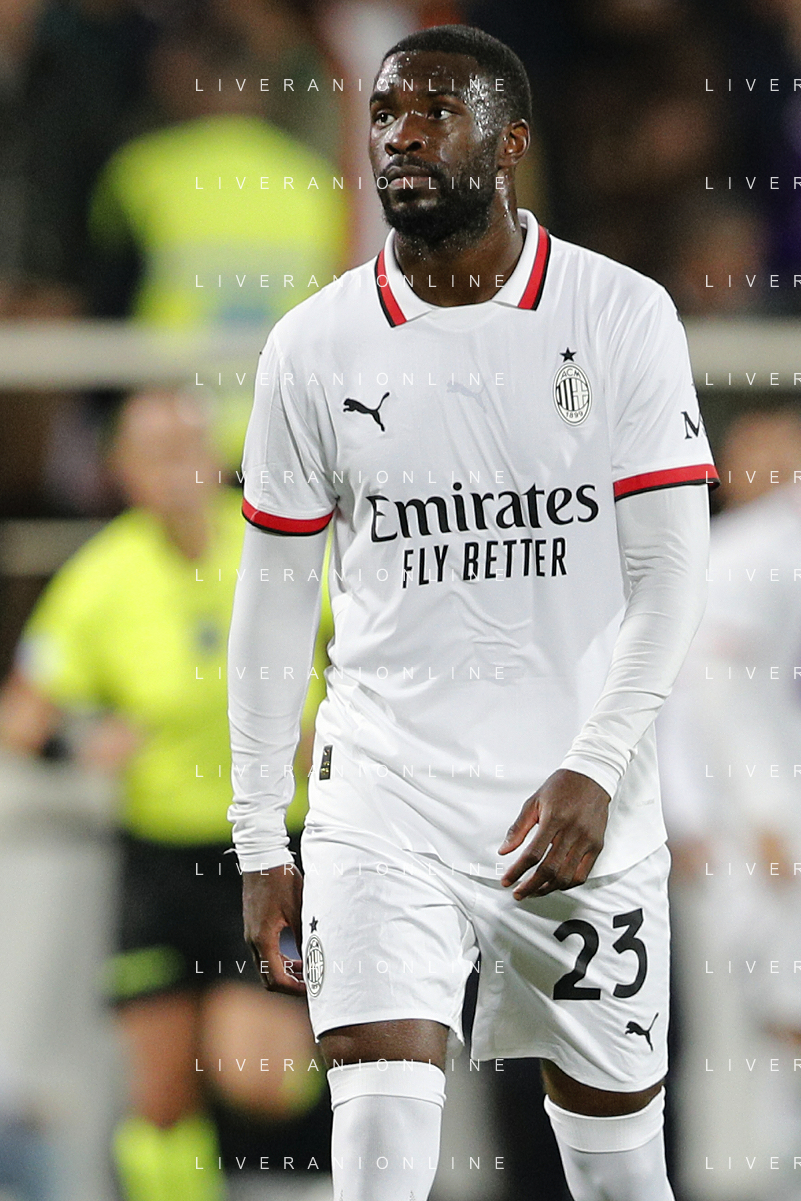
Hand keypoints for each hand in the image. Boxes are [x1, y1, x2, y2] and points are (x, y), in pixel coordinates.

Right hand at [242, 864, 304, 994]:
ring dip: (285, 974)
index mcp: (263, 939)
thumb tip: (315, 959)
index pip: (275, 979)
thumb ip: (304, 935)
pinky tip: (296, 957)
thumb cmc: (281, 881)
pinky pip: (264, 954)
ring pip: (265, 967)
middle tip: (311, 984)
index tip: (311, 989)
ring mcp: (250, 935)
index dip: (294, 989)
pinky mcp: (252, 928)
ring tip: (307, 971)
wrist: (262, 860)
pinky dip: (279, 961)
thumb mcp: (298, 908)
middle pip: (268, 978)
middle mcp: (253, 941)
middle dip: (289, 985)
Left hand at [499, 769, 609, 898]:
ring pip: (566, 876)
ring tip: (534, 891)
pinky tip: (555, 884)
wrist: (591, 777)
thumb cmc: (562, 787)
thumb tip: (504, 850)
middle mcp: (572, 831)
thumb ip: (518, 828)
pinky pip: (583, 874)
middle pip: (550, 869)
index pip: (533, 854)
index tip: (507, 880)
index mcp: (554, 819)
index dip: (517, 871)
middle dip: (530, 886)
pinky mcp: (597, 845)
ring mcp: (587, 840)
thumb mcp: (534, 801)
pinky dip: (567, 884)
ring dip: (548, 888)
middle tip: (518, 892)